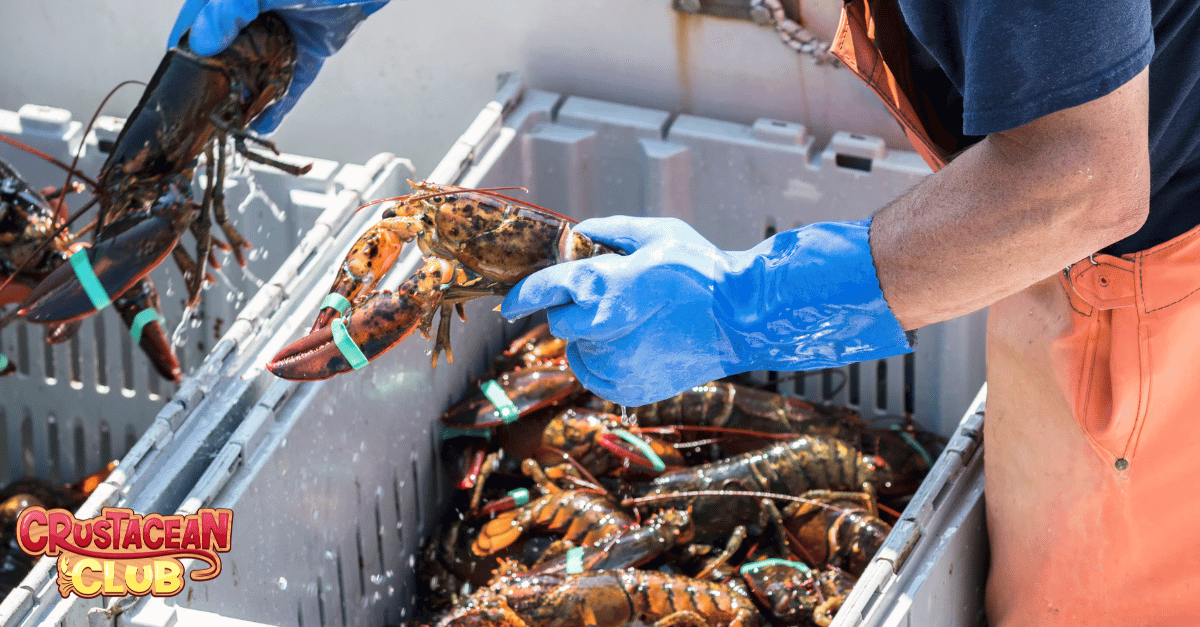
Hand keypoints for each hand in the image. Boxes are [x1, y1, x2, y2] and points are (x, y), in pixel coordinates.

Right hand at [168, 0, 388, 132]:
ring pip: (257, 73)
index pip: (196, 26)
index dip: (185, 52)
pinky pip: (290, 83)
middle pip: (226, 56)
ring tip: (232, 124)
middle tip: (205, 110)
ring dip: (247, 99)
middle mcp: (252, 18)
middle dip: (217, 84)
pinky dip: (279, 104)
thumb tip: (203, 43)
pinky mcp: (307, 52)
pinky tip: (265, 125)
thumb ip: (230, 10)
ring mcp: (280, 36)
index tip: (174, 79)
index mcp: (231, 0)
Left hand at [501, 216, 911, 405]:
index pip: (544, 290)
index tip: (509, 304)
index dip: (523, 296)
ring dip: (593, 337)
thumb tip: (579, 234)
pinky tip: (639, 345)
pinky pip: (597, 375)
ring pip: (580, 351)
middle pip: (561, 324)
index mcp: (604, 285)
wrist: (742, 320)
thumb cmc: (702, 271)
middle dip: (574, 312)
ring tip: (636, 323)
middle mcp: (601, 329)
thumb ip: (610, 231)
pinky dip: (607, 361)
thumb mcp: (658, 233)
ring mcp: (615, 365)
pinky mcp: (628, 390)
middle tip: (611, 301)